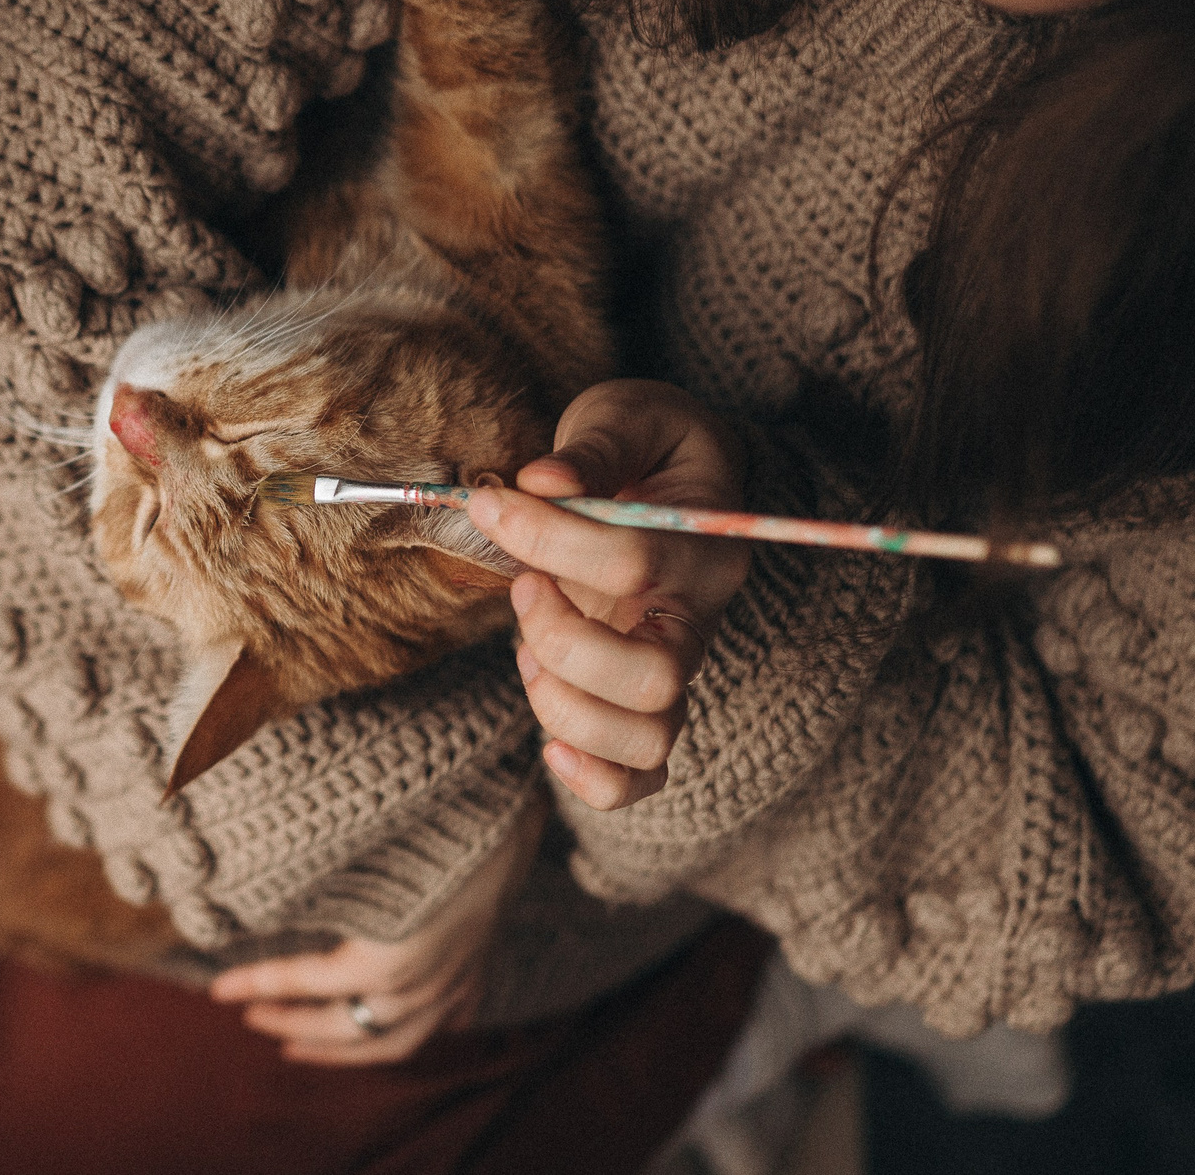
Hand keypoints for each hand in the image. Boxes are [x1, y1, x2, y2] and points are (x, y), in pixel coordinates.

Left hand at [208, 801, 541, 1063]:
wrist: (507, 815)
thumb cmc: (431, 823)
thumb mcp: (360, 855)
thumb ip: (308, 885)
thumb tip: (251, 889)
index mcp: (387, 959)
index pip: (304, 982)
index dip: (257, 985)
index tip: (216, 991)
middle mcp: (420, 986)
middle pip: (343, 1027)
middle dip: (291, 1023)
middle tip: (250, 1016)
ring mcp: (453, 985)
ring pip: (390, 1042)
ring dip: (338, 1050)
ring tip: (297, 1046)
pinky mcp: (475, 972)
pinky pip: (438, 1024)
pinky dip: (402, 1032)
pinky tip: (382, 1027)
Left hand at [467, 380, 752, 810]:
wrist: (677, 479)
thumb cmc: (648, 445)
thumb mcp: (628, 416)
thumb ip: (592, 448)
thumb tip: (540, 481)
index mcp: (704, 545)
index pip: (634, 562)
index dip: (550, 536)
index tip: (490, 504)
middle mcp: (698, 619)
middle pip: (656, 678)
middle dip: (564, 641)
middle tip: (522, 585)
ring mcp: (676, 670)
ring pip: (650, 740)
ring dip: (567, 705)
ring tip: (528, 649)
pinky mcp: (647, 705)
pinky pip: (641, 777)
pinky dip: (594, 779)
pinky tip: (550, 740)